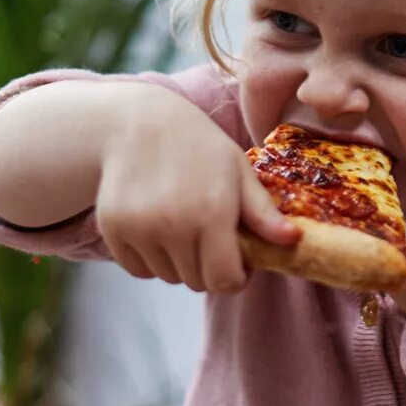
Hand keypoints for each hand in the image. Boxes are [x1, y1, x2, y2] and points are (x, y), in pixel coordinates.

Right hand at [97, 93, 301, 293]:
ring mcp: (139, 229)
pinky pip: (138, 269)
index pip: (225, 281)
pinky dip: (149, 259)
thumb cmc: (198, 147)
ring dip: (178, 262)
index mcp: (211, 214)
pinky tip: (155, 227)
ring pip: (167, 277)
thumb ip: (263, 212)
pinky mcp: (113, 230)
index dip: (235, 276)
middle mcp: (173, 226)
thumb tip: (293, 240)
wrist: (137, 123)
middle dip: (208, 267)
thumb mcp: (238, 171)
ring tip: (180, 225)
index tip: (236, 259)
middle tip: (208, 236)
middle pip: (197, 283)